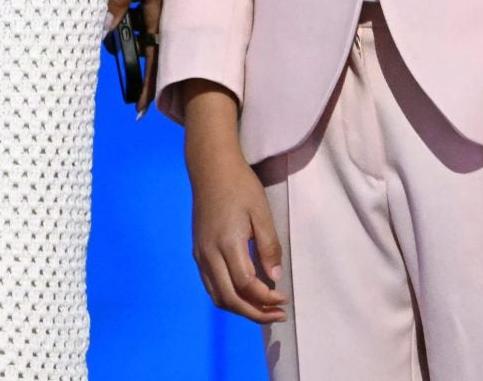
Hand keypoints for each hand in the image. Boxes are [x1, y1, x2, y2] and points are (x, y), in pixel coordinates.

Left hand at [105, 0, 169, 116]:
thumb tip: (105, 28)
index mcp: (157, 2)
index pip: (155, 50)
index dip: (149, 79)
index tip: (142, 107)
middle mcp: (157, 1)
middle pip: (150, 44)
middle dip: (143, 70)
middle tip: (132, 95)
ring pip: (142, 26)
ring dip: (130, 43)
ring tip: (114, 60)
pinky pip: (135, 8)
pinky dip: (126, 19)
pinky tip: (111, 20)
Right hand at [181, 86, 286, 323]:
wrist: (210, 168)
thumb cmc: (240, 186)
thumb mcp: (261, 212)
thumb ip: (269, 246)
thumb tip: (274, 277)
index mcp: (227, 243)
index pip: (247, 284)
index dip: (267, 298)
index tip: (284, 298)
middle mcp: (209, 253)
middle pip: (229, 298)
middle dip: (255, 312)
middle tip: (278, 314)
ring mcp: (200, 253)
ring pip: (217, 295)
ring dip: (240, 308)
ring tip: (263, 309)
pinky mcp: (198, 250)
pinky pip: (211, 284)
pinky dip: (228, 296)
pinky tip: (245, 293)